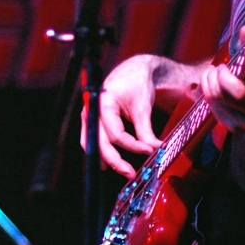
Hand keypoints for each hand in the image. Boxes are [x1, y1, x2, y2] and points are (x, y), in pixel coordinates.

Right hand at [81, 55, 158, 178]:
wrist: (132, 71)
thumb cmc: (136, 83)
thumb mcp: (143, 107)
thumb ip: (146, 130)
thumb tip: (154, 149)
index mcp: (103, 103)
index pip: (116, 134)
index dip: (133, 146)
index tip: (150, 150)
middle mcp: (92, 109)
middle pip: (100, 142)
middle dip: (116, 160)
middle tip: (131, 173)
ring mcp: (89, 114)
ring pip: (93, 143)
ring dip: (106, 158)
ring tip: (121, 170)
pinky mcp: (93, 119)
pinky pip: (93, 138)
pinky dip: (101, 150)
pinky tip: (109, 162)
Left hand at [200, 26, 244, 133]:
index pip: (239, 91)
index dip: (225, 78)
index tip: (223, 66)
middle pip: (222, 96)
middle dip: (212, 80)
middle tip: (213, 70)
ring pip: (216, 104)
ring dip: (208, 87)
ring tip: (211, 76)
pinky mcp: (236, 129)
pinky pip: (214, 112)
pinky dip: (210, 99)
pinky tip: (213, 89)